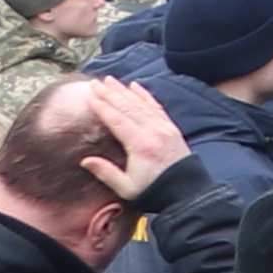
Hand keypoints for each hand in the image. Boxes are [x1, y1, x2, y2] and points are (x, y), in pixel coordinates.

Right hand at [62, 74, 186, 202]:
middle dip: (111, 93)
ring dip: (125, 91)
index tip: (90, 96)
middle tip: (96, 83)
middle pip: (129, 107)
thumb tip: (85, 160)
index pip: (118, 120)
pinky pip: (156, 106)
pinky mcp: (171, 128)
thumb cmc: (154, 191)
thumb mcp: (127, 188)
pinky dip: (145, 95)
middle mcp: (154, 132)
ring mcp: (165, 128)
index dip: (103, 107)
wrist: (186, 191)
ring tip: (111, 80)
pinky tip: (136, 86)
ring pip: (142, 104)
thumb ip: (106, 173)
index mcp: (141, 145)